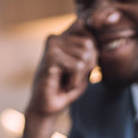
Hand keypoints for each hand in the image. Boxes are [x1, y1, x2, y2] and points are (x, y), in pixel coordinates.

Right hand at [21, 19, 97, 137]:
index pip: (88, 28)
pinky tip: (62, 85)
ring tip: (66, 81)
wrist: (45, 109)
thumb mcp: (84, 68)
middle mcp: (56, 37)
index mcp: (63, 37)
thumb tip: (91, 33)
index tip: (82, 67)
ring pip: (85, 55)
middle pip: (90, 44)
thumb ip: (91, 51)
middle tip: (71, 78)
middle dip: (87, 66)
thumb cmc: (65, 89)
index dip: (92, 48)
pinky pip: (77, 66)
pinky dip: (74, 81)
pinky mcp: (50, 56)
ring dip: (80, 75)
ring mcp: (52, 45)